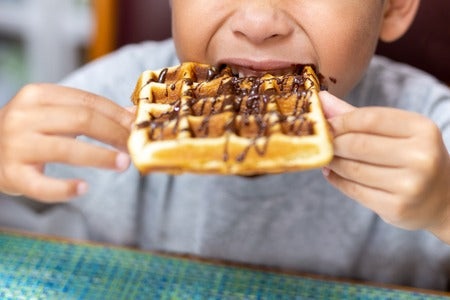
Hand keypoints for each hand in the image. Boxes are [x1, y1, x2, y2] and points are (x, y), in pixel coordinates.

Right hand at [0, 84, 134, 201]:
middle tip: (136, 146)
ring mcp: (15, 146)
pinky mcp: (12, 175)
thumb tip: (131, 114)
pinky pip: (41, 186)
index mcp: (37, 95)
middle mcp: (24, 117)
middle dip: (115, 133)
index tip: (139, 127)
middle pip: (81, 121)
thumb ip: (89, 112)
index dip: (118, 115)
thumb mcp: (53, 113)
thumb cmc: (27, 130)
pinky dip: (64, 189)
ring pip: (66, 150)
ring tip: (124, 163)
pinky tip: (83, 189)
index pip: (88, 101)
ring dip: (100, 157)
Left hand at [319, 91, 449, 241]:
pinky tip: (331, 173)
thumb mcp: (397, 132)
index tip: (325, 124)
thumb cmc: (412, 157)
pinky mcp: (396, 207)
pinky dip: (336, 180)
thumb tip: (321, 99)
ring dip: (332, 162)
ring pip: (353, 169)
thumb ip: (358, 116)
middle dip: (333, 143)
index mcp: (422, 129)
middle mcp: (421, 157)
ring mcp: (410, 185)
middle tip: (321, 142)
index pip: (370, 119)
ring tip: (325, 157)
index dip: (341, 121)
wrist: (442, 199)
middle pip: (358, 144)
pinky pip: (354, 190)